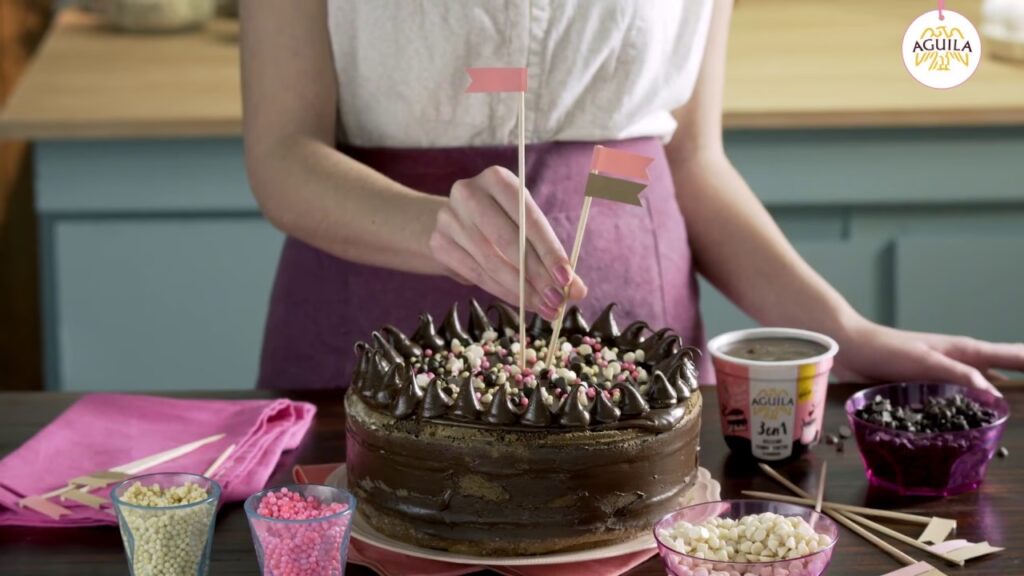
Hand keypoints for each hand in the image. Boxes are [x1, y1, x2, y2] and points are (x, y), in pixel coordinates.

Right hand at [429, 166, 586, 319]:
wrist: (452, 221)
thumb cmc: (501, 220)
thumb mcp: (525, 224)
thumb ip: (551, 254)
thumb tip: (578, 290)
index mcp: (497, 178)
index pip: (528, 217)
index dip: (549, 250)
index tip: (567, 278)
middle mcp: (468, 193)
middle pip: (508, 241)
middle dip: (537, 275)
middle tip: (558, 300)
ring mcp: (449, 218)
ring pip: (492, 262)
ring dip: (522, 290)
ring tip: (545, 307)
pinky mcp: (439, 243)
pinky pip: (476, 274)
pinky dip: (502, 292)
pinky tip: (522, 303)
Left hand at [834, 318, 1023, 396]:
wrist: (851, 346)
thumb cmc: (886, 350)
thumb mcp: (925, 362)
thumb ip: (958, 375)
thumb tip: (993, 394)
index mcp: (967, 351)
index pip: (1015, 356)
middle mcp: (963, 360)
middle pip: (1008, 365)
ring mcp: (948, 372)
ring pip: (988, 381)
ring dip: (1008, 386)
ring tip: (1019, 394)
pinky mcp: (932, 383)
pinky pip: (964, 393)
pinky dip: (979, 400)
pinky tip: (981, 413)